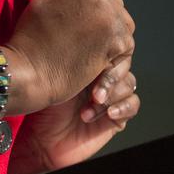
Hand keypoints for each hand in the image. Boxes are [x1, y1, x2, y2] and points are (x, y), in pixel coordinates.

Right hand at [3, 0, 134, 113]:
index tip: (84, 23)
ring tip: (90, 57)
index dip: (95, 5)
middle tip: (87, 46)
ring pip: (124, 24)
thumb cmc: (31, 44)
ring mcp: (103, 9)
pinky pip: (126, 47)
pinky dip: (114, 63)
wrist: (27, 71)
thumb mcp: (43, 2)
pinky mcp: (115, 35)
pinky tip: (94, 71)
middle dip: (106, 23)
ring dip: (112, 41)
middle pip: (115, 3)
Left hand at [7, 57, 139, 173]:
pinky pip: (132, 105)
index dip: (107, 55)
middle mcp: (99, 77)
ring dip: (112, 94)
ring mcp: (109, 96)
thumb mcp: (54, 75)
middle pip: (122, 65)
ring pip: (129, 83)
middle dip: (110, 77)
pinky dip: (123, 107)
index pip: (108, 48)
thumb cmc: (42, 106)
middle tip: (94, 91)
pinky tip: (108, 112)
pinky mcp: (116, 117)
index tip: (94, 63)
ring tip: (92, 105)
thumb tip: (79, 33)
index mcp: (86, 61)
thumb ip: (71, 57)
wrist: (41, 139)